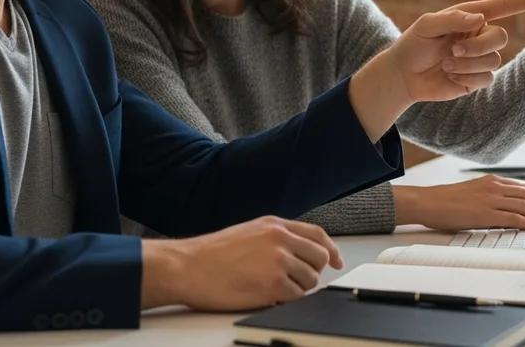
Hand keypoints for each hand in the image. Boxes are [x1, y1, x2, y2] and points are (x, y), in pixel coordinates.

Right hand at [141, 216, 342, 311]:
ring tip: (269, 288)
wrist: (188, 267)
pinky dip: (284, 300)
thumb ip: (274, 238)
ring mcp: (279, 260)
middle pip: (319, 258)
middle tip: (294, 281)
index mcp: (274, 225)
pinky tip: (264, 296)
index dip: (331, 249)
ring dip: (295, 289)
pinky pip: (295, 297)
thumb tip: (298, 253)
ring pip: (309, 281)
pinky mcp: (274, 284)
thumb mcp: (248, 233)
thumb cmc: (210, 255)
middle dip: (311, 272)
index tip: (335, 261)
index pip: (317, 234)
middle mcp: (280, 239)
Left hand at [390, 0, 524, 100]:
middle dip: (478, 46)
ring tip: (446, 64)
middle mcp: (479, 35)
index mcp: (470, 16)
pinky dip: (467, 78)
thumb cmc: (413, 44)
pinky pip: (487, 78)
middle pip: (500, 37)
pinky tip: (450, 77)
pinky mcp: (477, 78)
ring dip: (467, 64)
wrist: (404, 75)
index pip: (504, 6)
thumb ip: (452, 19)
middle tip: (453, 50)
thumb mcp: (426, 26)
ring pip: (494, 60)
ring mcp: (480, 58)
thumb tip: (480, 18)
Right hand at [393, 174, 524, 229]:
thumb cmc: (445, 200)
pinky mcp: (487, 214)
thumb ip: (489, 196)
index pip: (522, 187)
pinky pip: (515, 218)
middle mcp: (494, 187)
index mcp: (491, 181)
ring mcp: (492, 200)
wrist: (429, 202)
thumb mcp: (471, 192)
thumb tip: (502, 208)